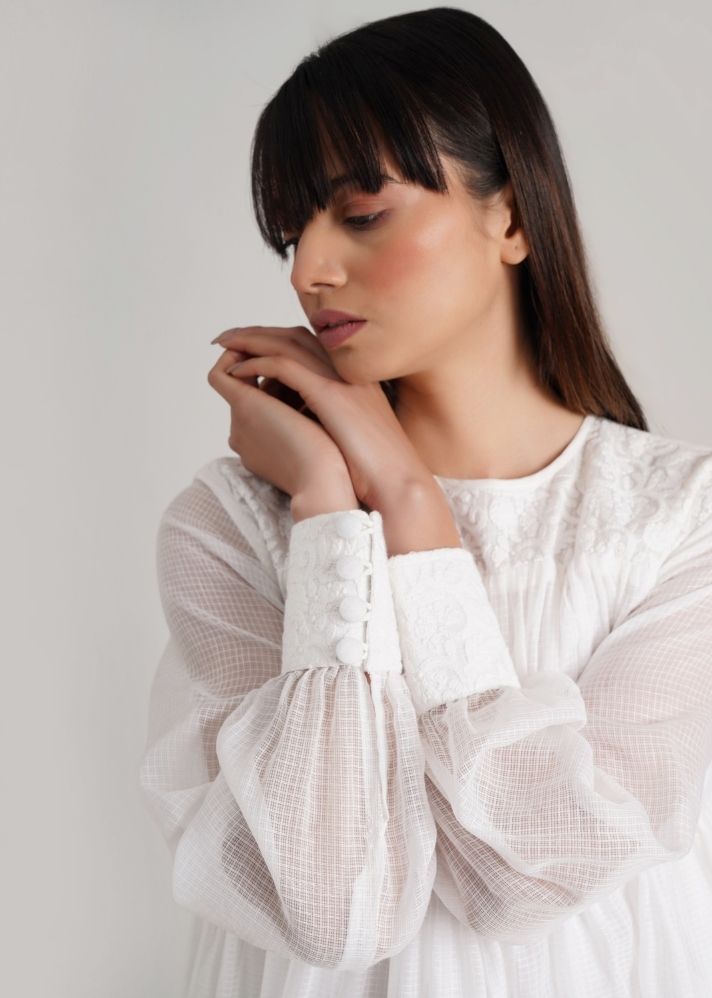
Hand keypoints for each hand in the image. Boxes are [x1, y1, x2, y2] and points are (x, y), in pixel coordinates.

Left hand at [211, 324, 432, 508]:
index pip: (307, 343)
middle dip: (256, 333)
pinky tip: (238, 371)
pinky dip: (258, 363)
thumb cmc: (374, 468)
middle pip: (293, 335)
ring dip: (250, 341)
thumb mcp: (349, 432)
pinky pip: (285, 366)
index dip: (274, 340)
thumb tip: (298, 423)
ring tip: (224, 345)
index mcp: (350, 376)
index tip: (248, 347)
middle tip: (226, 337)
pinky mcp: (330, 393)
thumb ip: (326, 418)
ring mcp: (339, 378)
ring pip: (286, 343)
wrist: (397, 481)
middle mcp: (346, 370)